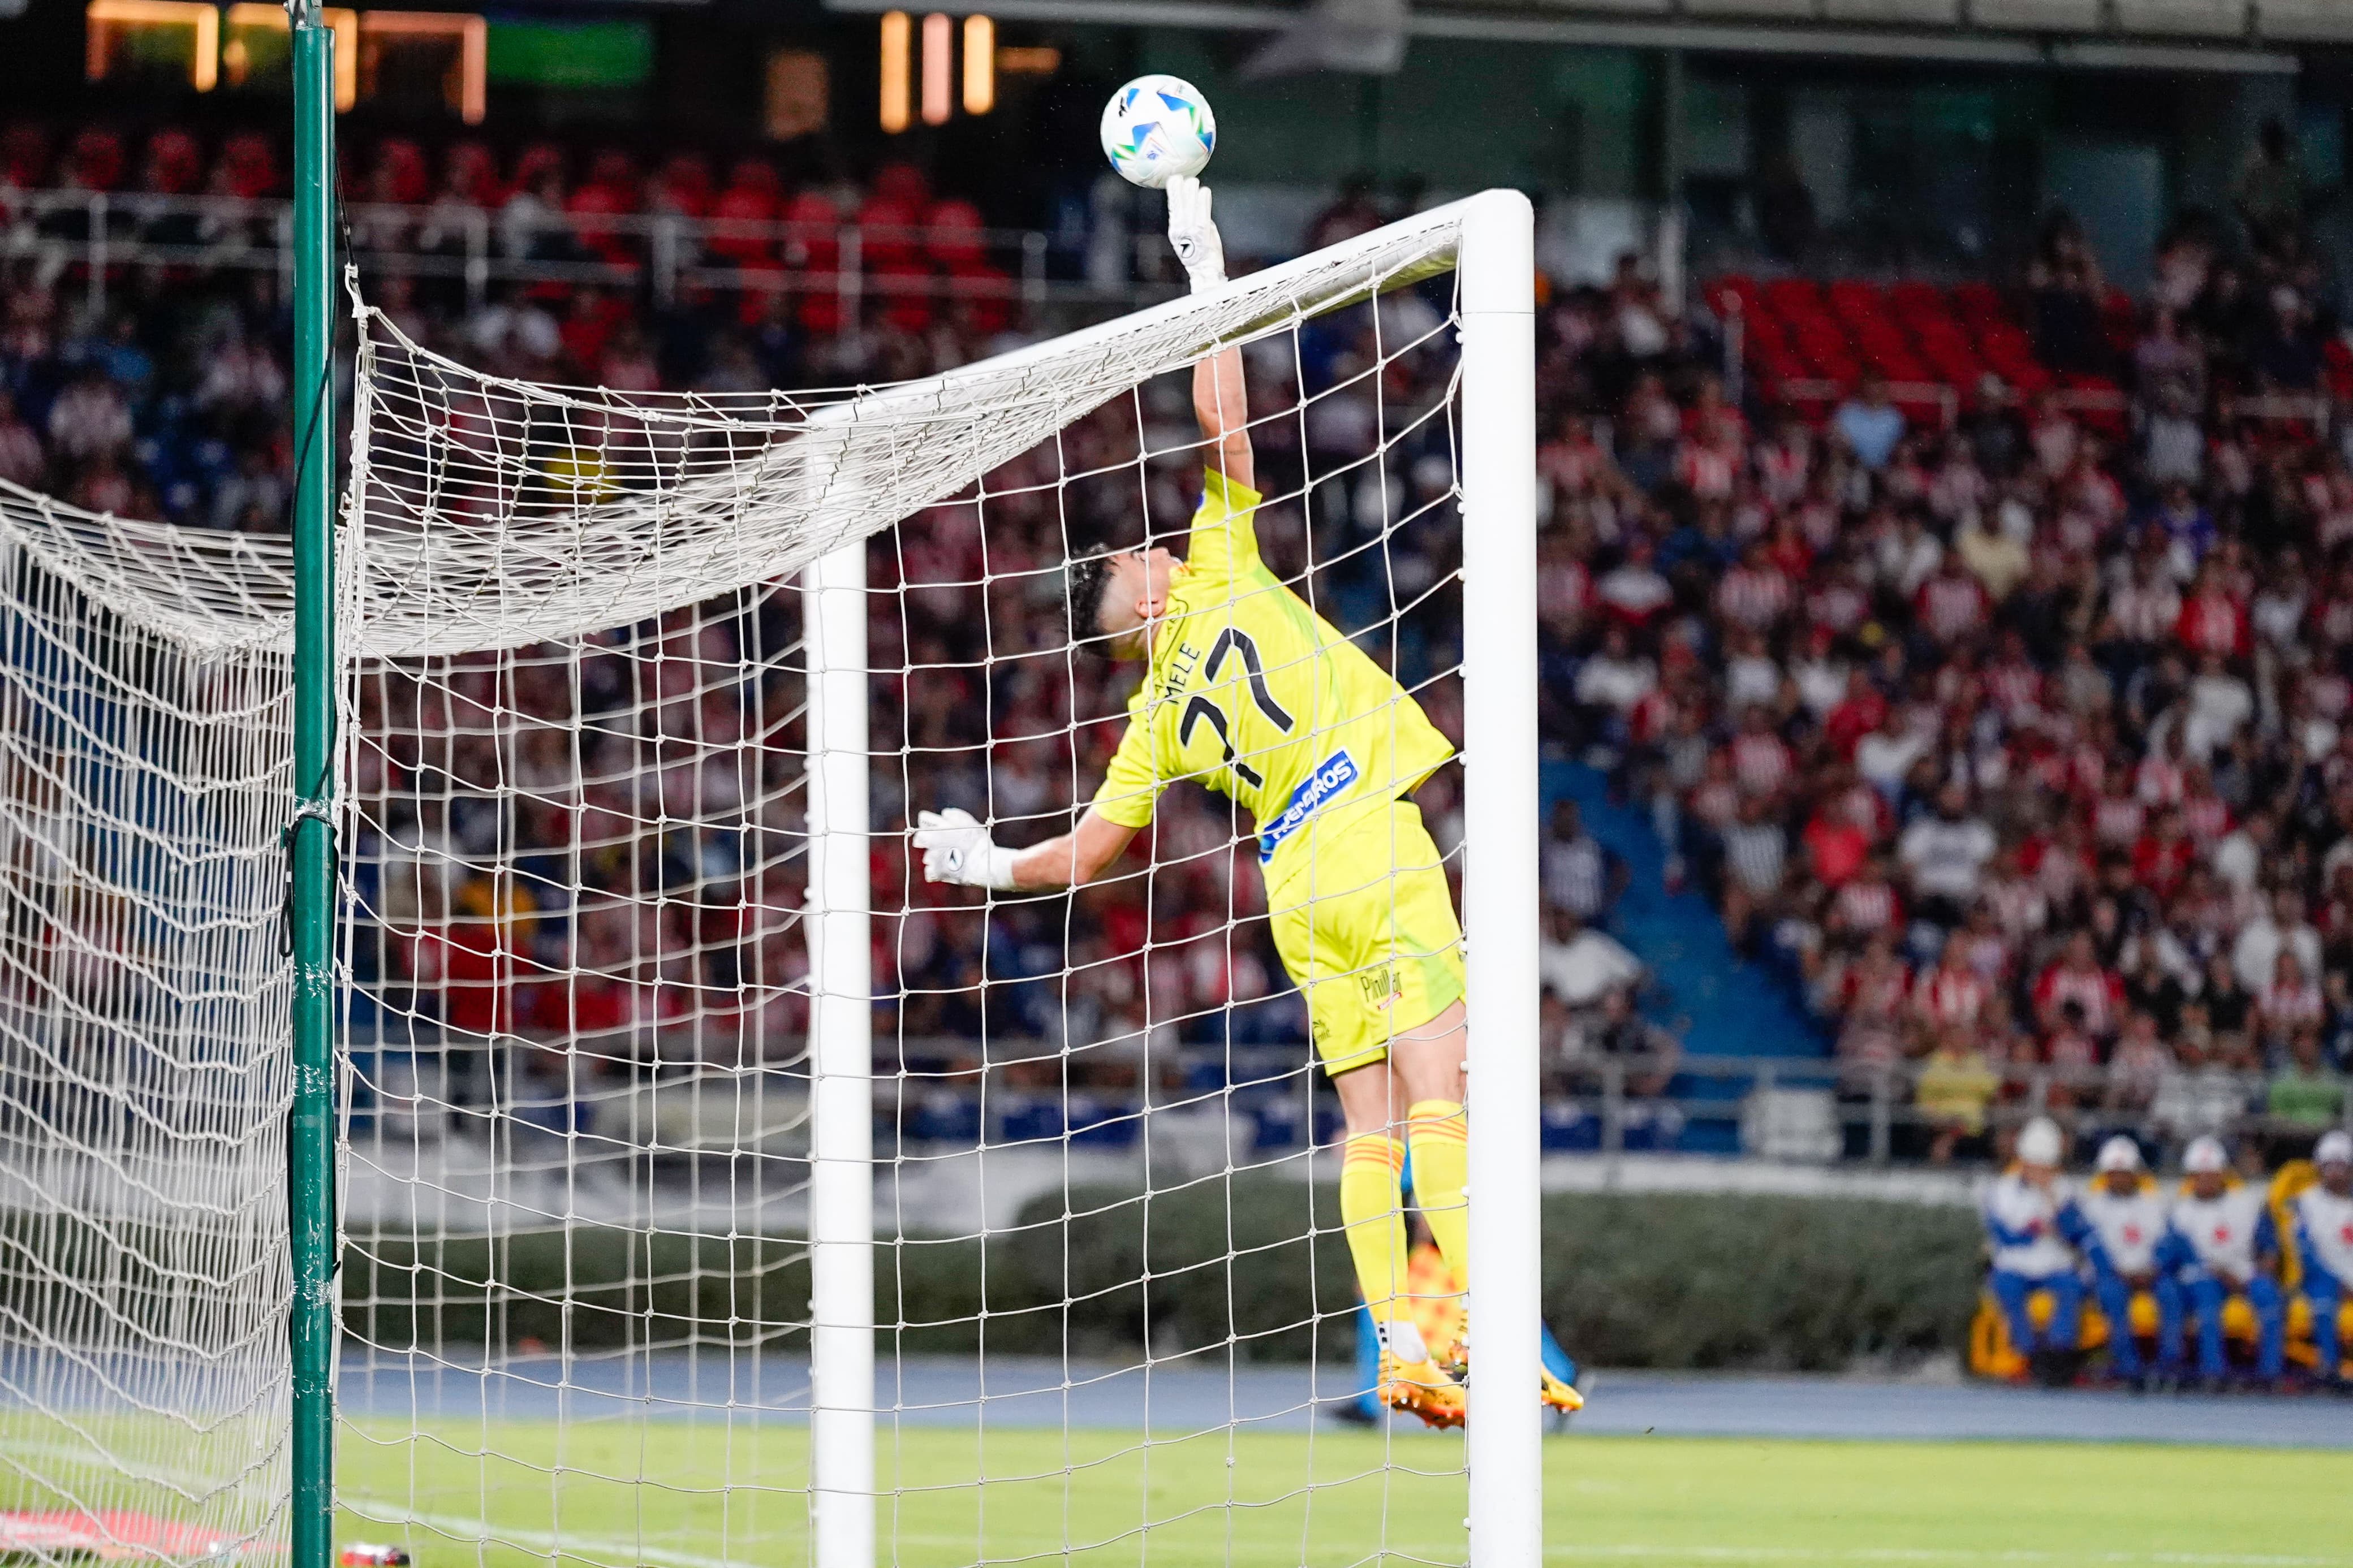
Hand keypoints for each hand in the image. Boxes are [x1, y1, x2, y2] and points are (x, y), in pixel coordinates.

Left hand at [914, 808, 1016, 889]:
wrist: (982, 865)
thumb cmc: (978, 843)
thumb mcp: (970, 824)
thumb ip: (955, 815)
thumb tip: (945, 813)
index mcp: (937, 830)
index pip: (922, 823)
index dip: (927, 826)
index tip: (931, 828)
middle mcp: (931, 844)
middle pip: (920, 841)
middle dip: (929, 842)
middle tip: (941, 845)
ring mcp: (933, 859)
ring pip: (928, 857)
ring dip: (935, 857)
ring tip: (950, 859)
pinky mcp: (936, 873)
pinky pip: (930, 872)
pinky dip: (936, 872)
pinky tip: (948, 870)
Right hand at [1165, 175, 1224, 293]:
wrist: (1204, 268)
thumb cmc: (1199, 251)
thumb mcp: (1187, 234)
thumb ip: (1189, 219)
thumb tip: (1192, 201)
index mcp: (1175, 228)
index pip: (1171, 204)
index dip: (1173, 189)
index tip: (1175, 178)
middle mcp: (1180, 227)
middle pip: (1179, 200)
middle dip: (1183, 186)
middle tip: (1189, 180)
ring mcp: (1190, 228)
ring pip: (1190, 201)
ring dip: (1193, 190)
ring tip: (1194, 183)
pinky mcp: (1202, 229)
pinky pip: (1202, 209)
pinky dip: (1203, 199)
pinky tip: (1204, 191)